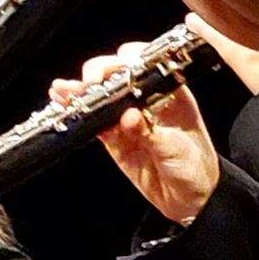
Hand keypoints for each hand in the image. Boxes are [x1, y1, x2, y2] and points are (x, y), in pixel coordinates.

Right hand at [59, 46, 221, 224]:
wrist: (191, 199)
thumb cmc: (195, 167)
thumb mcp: (176, 149)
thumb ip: (151, 134)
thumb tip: (129, 117)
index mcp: (170, 92)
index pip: (146, 64)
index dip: (130, 60)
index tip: (119, 67)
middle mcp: (146, 99)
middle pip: (118, 75)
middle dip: (101, 73)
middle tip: (91, 83)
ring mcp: (128, 117)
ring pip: (101, 96)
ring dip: (81, 90)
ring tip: (64, 90)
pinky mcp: (114, 137)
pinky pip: (94, 121)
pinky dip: (79, 112)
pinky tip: (63, 101)